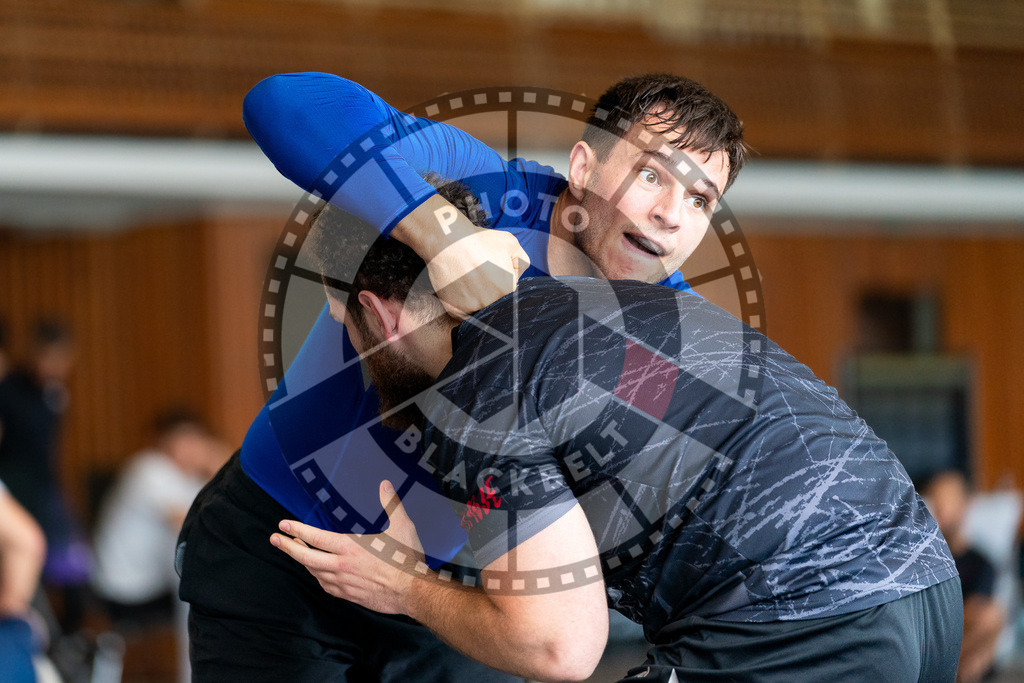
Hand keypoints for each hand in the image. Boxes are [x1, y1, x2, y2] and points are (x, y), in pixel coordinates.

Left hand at [270, 481, 423, 614]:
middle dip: (288, 547)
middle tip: (275, 539)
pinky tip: (317, 573)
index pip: (315, 537)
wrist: (412, 591)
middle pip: (306, 557)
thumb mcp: (402, 526)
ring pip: (314, 572)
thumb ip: (391, 504)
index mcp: (350, 547)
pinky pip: (325, 585)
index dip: (297, 530)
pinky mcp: (348, 595)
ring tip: (295, 552)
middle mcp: (341, 565)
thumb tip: (385, 484)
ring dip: (302, 561)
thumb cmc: (406, 559)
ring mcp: (343, 582)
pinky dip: (317, 576)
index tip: (282, 525)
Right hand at [392, 195, 529, 317]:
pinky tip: (459, 286)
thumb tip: (518, 277)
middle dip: (488, 288)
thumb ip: (522, 262)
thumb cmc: (479, 240)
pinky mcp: (455, 311)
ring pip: (478, 307)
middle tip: (478, 273)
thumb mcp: (511, 243)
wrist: (448, 240)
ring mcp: (472, 308)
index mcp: (507, 290)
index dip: (500, 279)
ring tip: (467, 278)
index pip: (508, 290)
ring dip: (475, 296)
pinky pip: (463, 312)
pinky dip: (461, 302)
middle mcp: (491, 303)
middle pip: (494, 300)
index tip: (490, 270)